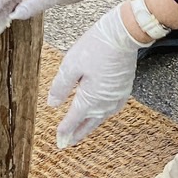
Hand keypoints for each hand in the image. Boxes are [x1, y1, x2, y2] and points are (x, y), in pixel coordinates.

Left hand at [48, 3, 147, 147]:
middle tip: (67, 144)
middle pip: (89, 123)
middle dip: (77, 134)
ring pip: (101, 117)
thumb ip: (60, 87)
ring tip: (81, 132)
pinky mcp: (124, 88)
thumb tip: (52, 104)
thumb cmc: (96, 47)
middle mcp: (106, 101)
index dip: (65, 130)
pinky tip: (99, 114)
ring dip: (90, 126)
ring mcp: (117, 95)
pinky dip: (102, 115)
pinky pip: (111, 108)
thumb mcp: (70, 66)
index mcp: (91, 98)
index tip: (58, 140)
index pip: (74, 119)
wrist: (123, 34)